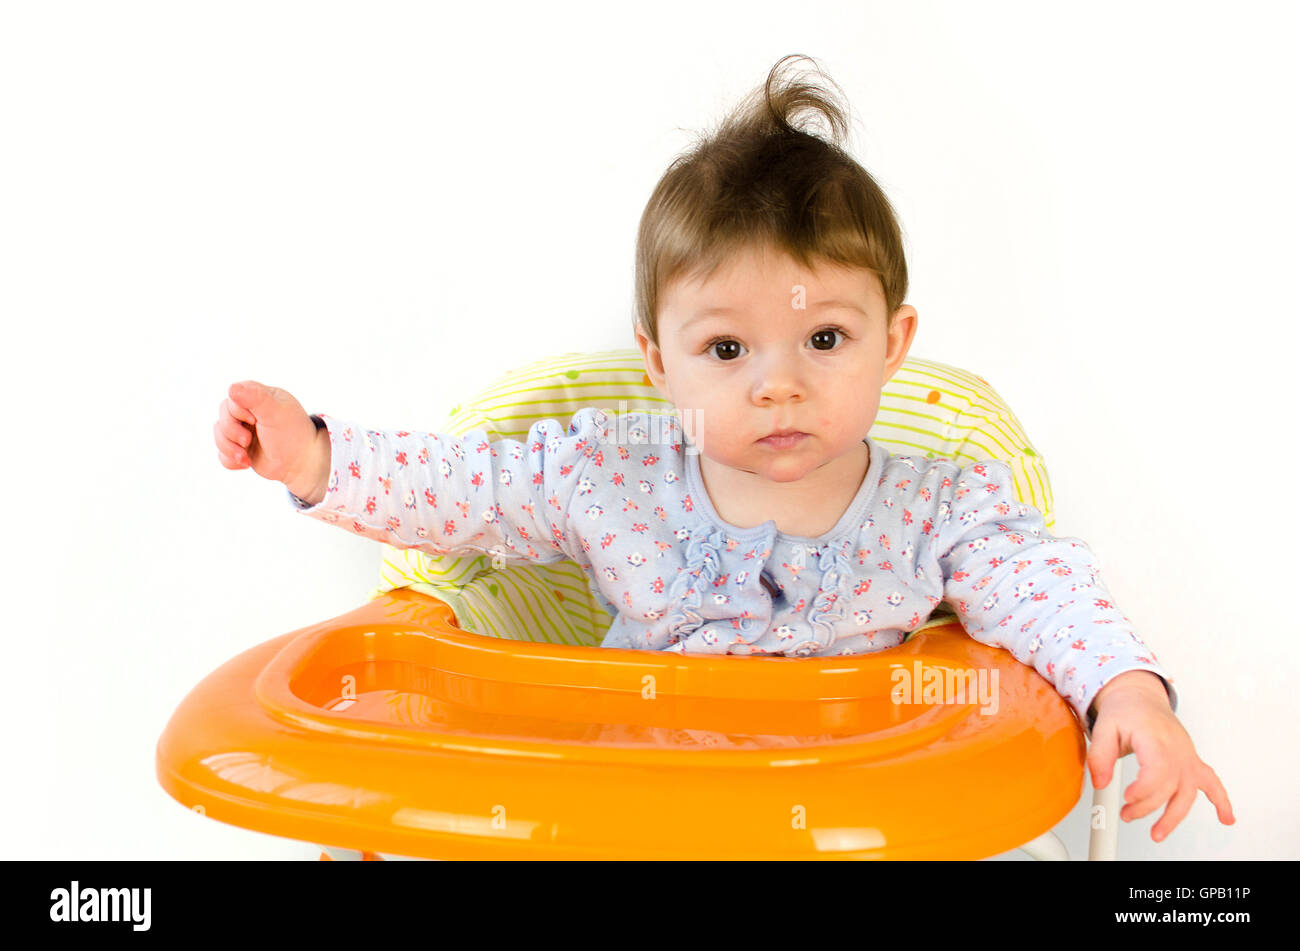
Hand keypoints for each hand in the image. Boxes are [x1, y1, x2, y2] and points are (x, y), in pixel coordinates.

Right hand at [214, 381, 326, 500]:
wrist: (302, 464)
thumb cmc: (293, 434)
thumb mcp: (276, 412)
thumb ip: (255, 397)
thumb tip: (231, 388)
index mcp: (259, 397)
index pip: (232, 399)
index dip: (237, 412)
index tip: (255, 420)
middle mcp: (249, 412)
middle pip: (222, 417)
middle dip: (231, 432)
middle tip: (248, 441)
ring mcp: (244, 431)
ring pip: (219, 435)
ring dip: (229, 449)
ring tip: (245, 458)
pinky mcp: (241, 449)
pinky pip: (222, 453)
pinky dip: (230, 460)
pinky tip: (246, 463)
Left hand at [1087, 671, 1234, 842]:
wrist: (1141, 698)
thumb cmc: (1125, 711)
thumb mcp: (1104, 727)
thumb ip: (1100, 755)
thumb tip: (1099, 783)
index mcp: (1155, 738)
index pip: (1157, 770)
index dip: (1144, 789)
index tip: (1127, 798)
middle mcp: (1176, 750)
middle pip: (1169, 787)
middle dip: (1147, 806)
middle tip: (1126, 814)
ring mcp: (1187, 757)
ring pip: (1188, 792)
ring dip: (1174, 817)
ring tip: (1157, 834)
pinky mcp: (1191, 762)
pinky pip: (1212, 782)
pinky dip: (1222, 801)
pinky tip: (1226, 818)